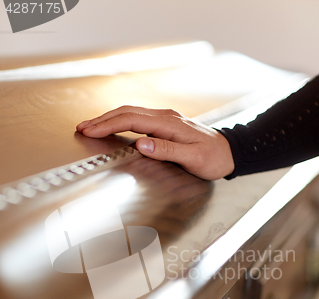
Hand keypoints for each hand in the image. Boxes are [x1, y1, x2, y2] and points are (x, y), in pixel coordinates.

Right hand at [76, 106, 234, 180]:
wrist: (229, 152)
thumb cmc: (212, 158)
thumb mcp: (192, 158)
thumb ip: (167, 151)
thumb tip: (141, 144)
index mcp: (168, 123)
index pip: (131, 119)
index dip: (108, 125)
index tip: (90, 131)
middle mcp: (165, 117)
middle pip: (126, 112)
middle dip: (102, 120)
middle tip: (81, 128)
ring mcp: (165, 119)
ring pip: (130, 113)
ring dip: (109, 119)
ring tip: (91, 126)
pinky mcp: (165, 124)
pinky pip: (137, 118)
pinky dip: (120, 121)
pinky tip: (113, 126)